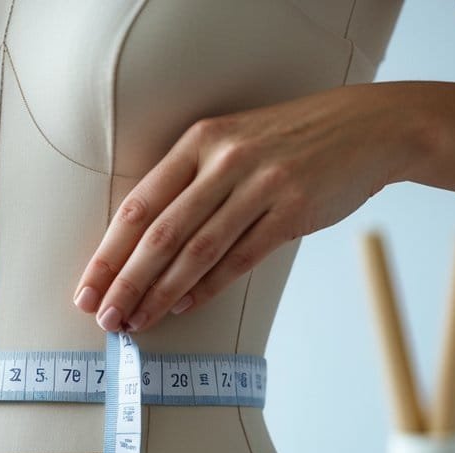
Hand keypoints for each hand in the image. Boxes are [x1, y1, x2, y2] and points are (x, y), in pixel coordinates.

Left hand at [73, 83, 422, 332]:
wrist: (368, 128)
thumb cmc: (285, 142)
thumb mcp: (230, 142)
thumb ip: (187, 184)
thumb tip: (138, 248)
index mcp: (198, 142)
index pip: (138, 207)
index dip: (107, 254)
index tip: (86, 290)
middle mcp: (224, 161)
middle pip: (159, 236)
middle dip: (125, 284)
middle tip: (104, 318)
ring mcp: (260, 185)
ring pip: (196, 252)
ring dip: (160, 294)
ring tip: (136, 321)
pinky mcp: (292, 211)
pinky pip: (239, 259)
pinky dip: (206, 287)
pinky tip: (181, 307)